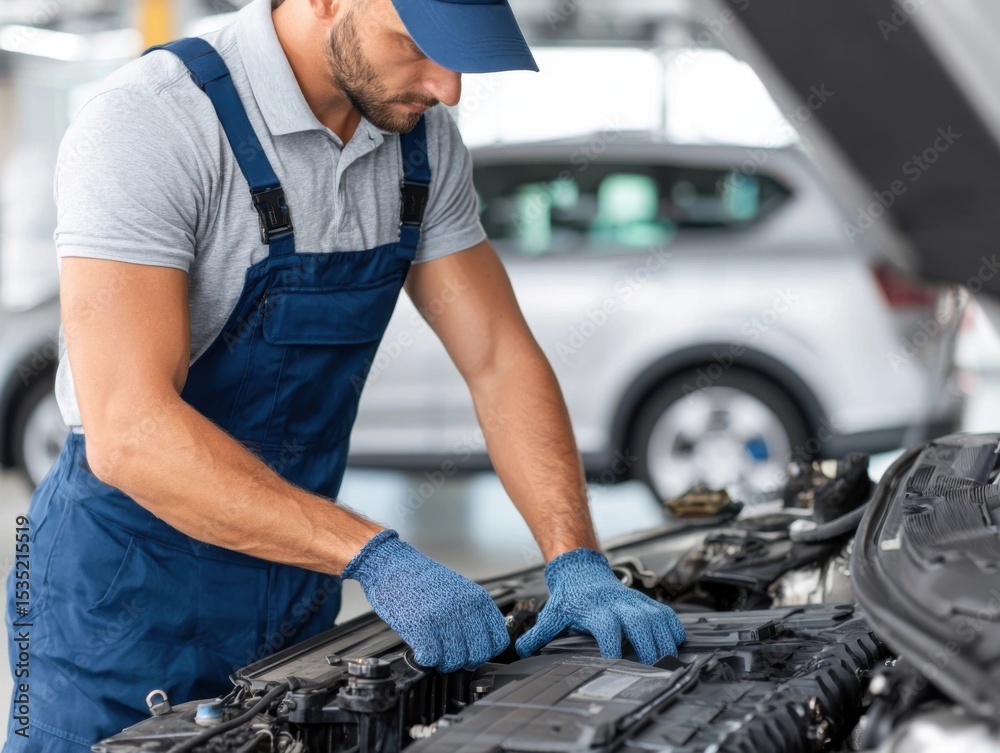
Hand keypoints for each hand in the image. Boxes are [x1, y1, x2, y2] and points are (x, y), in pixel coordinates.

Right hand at [342, 529, 509, 671]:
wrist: (391, 564)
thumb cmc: (421, 579)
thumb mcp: (458, 590)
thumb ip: (473, 613)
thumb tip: (481, 643)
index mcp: (477, 598)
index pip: (497, 640)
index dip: (485, 652)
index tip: (473, 653)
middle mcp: (464, 608)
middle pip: (478, 655)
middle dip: (464, 662)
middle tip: (451, 657)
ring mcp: (443, 617)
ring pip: (455, 660)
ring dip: (443, 663)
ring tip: (434, 653)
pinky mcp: (421, 626)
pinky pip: (432, 658)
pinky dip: (426, 660)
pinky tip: (421, 651)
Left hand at [515, 548, 684, 663]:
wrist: (581, 569)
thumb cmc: (570, 596)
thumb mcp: (552, 614)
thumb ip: (538, 634)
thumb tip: (521, 650)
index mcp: (596, 610)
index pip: (608, 630)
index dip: (614, 648)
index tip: (615, 665)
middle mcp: (618, 605)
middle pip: (640, 624)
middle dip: (648, 647)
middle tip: (651, 667)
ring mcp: (634, 602)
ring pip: (657, 618)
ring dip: (664, 640)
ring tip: (668, 659)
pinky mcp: (644, 601)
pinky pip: (666, 612)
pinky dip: (674, 627)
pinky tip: (676, 642)